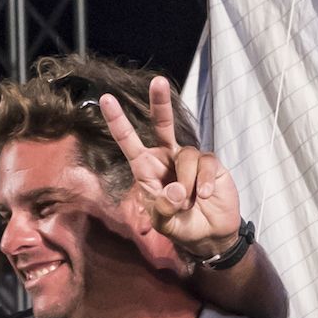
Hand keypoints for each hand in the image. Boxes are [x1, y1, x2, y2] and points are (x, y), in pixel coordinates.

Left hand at [99, 80, 244, 262]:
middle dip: (160, 103)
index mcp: (147, 170)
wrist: (210, 236)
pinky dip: (203, 181)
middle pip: (162, 125)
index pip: (130, 143)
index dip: (119, 122)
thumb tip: (175, 189)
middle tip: (158, 82)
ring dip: (187, 183)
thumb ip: (163, 210)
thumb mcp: (165, 225)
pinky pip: (205, 164)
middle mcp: (167, 159)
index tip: (106, 100)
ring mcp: (189, 160)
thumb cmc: (181, 227)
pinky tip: (205, 195)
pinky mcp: (210, 164)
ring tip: (189, 202)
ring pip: (186, 156)